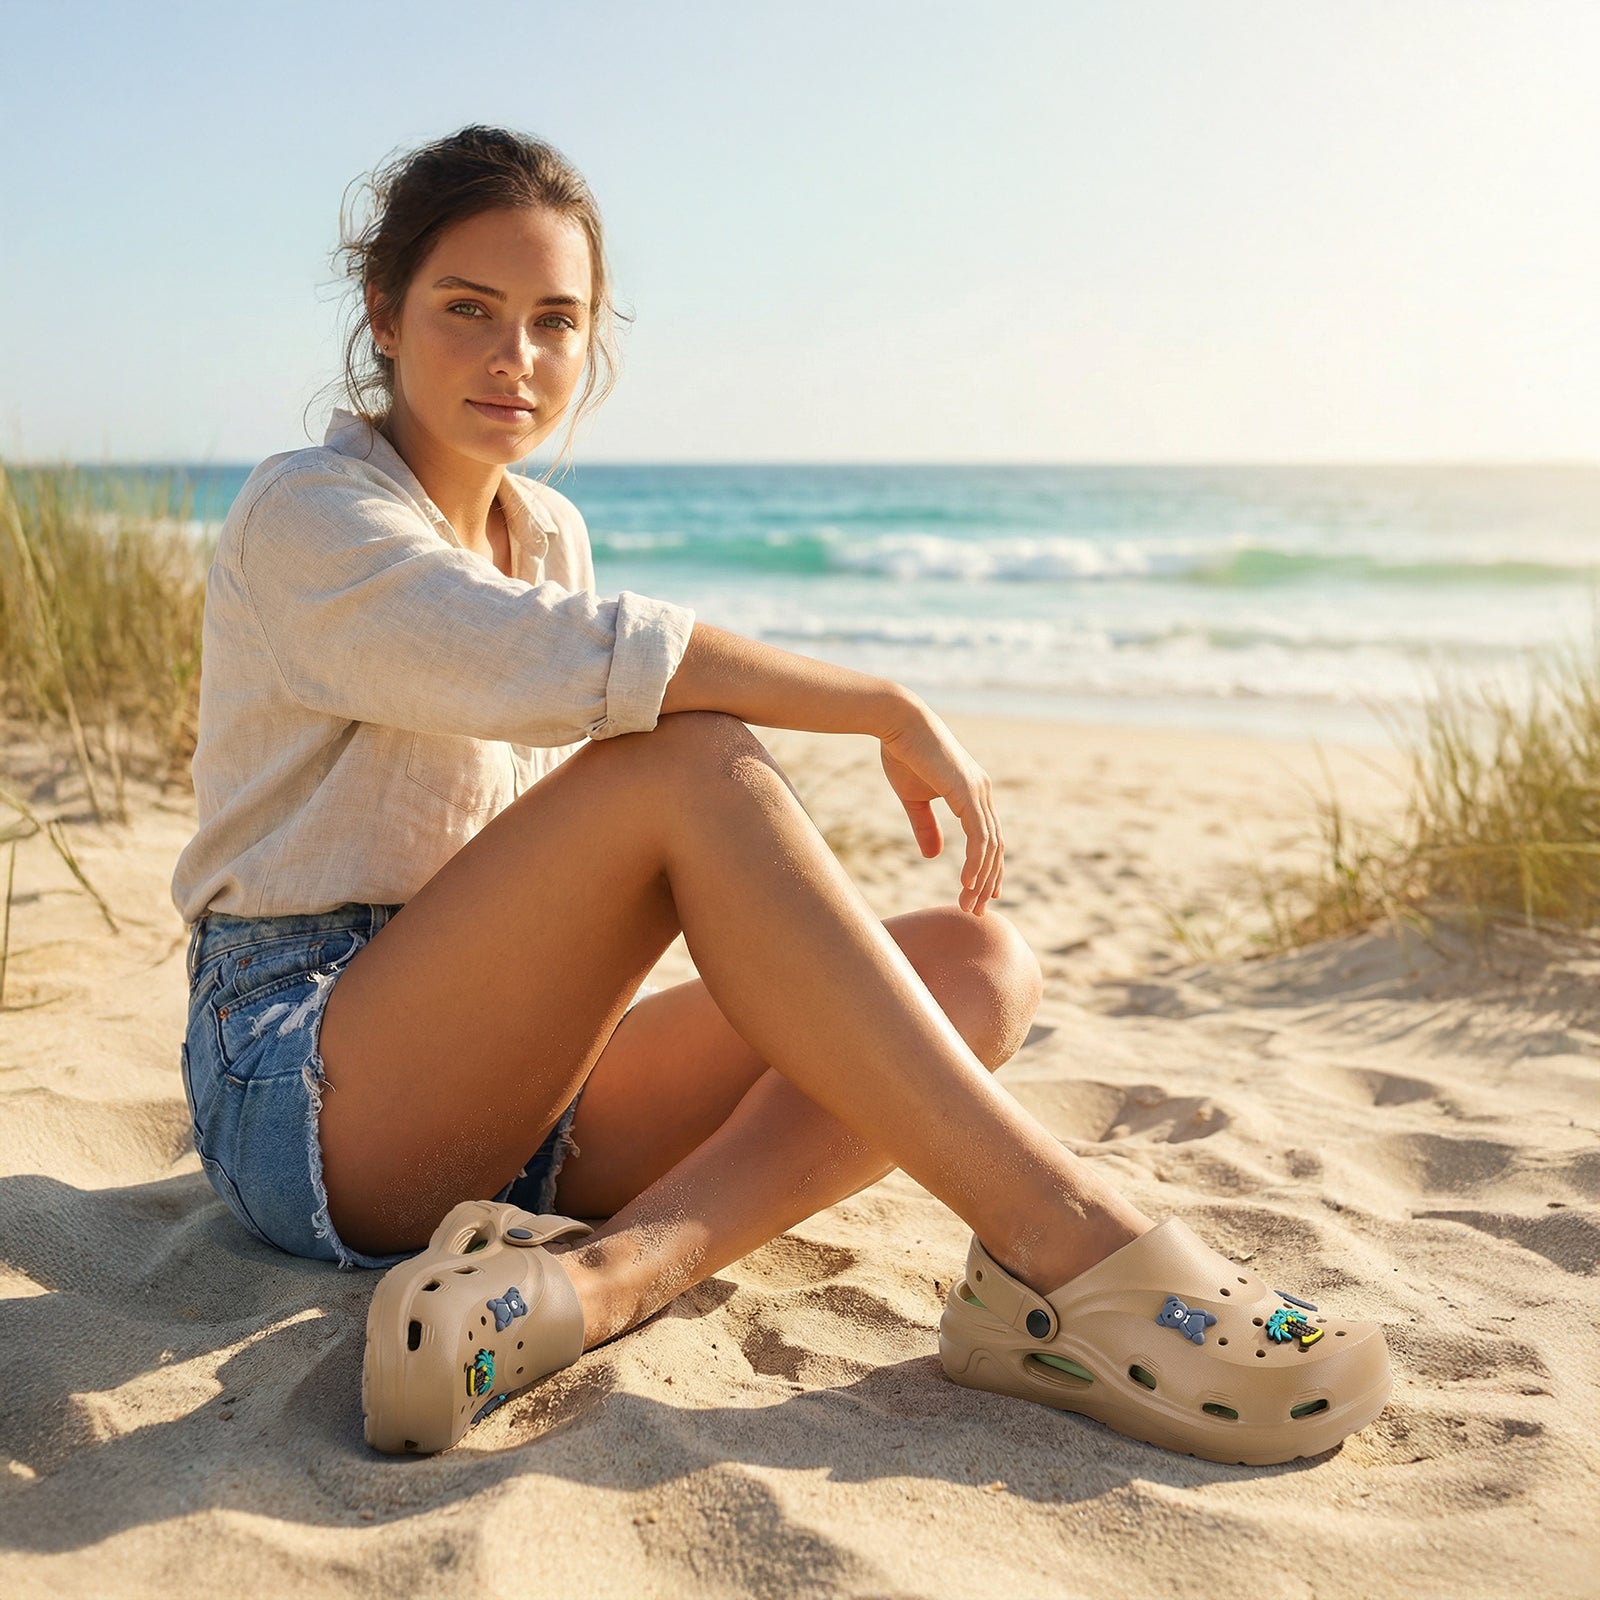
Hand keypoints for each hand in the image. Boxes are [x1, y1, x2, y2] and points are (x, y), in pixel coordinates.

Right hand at [877, 698, 1003, 915]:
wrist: (896, 722)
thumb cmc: (903, 753)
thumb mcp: (914, 799)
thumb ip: (926, 826)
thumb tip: (934, 855)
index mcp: (973, 793)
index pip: (989, 838)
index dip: (988, 868)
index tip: (983, 895)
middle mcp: (982, 793)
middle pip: (995, 847)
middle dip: (987, 882)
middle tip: (975, 911)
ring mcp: (978, 792)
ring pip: (989, 846)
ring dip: (981, 880)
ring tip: (969, 905)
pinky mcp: (967, 792)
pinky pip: (978, 836)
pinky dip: (975, 862)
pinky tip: (967, 883)